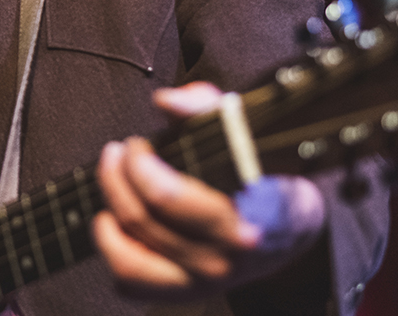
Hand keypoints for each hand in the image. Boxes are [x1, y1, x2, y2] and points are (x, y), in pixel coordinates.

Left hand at [92, 82, 325, 299]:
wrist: (287, 228)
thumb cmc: (257, 171)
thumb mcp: (240, 128)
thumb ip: (203, 105)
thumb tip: (166, 103)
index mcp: (246, 217)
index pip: (171, 200)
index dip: (141, 166)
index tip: (139, 144)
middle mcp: (226, 258)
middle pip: (143, 219)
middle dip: (119, 177)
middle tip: (120, 152)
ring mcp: (204, 282)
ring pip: (131, 257)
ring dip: (111, 212)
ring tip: (112, 183)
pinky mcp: (183, 294)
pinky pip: (130, 282)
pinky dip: (114, 250)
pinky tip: (115, 220)